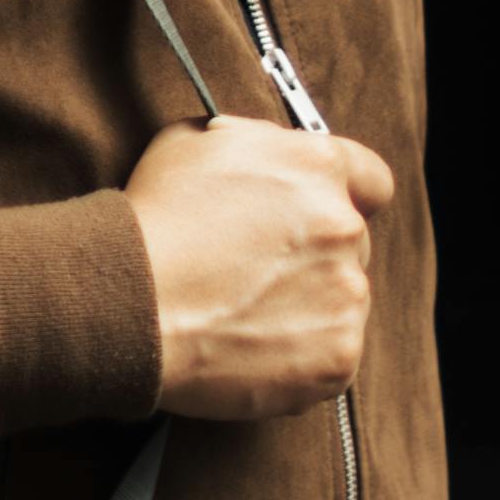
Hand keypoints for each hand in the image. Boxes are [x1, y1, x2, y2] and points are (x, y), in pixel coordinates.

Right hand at [126, 116, 392, 419]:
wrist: (129, 308)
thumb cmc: (151, 224)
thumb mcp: (193, 143)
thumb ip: (251, 142)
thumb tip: (265, 155)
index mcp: (316, 166)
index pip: (370, 180)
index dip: (346, 197)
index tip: (320, 217)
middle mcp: (343, 225)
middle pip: (352, 243)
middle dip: (314, 255)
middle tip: (259, 274)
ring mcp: (346, 294)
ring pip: (343, 299)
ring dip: (309, 307)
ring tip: (246, 316)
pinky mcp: (338, 355)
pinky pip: (333, 354)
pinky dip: (301, 357)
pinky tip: (253, 349)